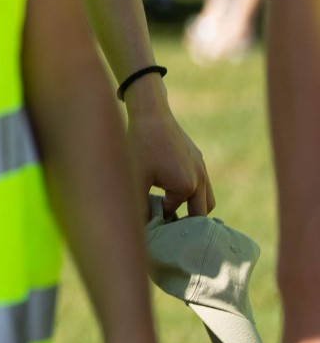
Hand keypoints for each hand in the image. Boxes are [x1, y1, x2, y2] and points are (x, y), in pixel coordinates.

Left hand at [125, 98, 212, 216]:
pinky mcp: (198, 158)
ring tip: (171, 212)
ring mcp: (202, 168)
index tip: (149, 223)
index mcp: (187, 187)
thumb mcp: (136, 178)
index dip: (161, 221)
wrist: (151, 114)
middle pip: (200, 214)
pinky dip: (193, 193)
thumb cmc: (140, 145)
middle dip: (186, 223)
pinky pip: (202, 184)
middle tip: (166, 227)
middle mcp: (200, 179)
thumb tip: (142, 228)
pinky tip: (171, 191)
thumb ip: (140, 206)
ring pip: (206, 200)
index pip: (176, 216)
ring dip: (193, 208)